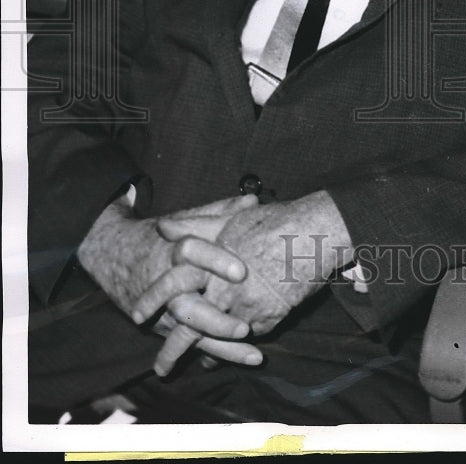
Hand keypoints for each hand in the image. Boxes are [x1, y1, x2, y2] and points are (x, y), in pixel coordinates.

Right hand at [77, 192, 263, 368]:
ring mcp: (166, 310)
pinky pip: (193, 343)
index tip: (242, 272)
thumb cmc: (163, 236)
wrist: (115, 254)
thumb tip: (253, 200)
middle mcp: (168, 284)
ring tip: (254, 355)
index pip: (193, 254)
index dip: (216, 261)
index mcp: (174, 251)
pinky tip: (246, 360)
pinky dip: (218, 353)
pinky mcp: (169, 326)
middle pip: (187, 305)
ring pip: (191, 331)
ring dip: (222, 345)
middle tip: (244, 326)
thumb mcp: (188, 220)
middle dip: (215, 319)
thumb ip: (220, 212)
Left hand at [132, 190, 353, 375]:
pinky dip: (238, 348)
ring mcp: (247, 306)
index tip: (138, 315)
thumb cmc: (274, 221)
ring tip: (199, 365)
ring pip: (218, 338)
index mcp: (211, 260)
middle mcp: (225, 287)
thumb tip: (163, 227)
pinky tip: (233, 353)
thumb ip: (196, 224)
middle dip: (173, 348)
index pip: (173, 281)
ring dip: (207, 353)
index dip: (153, 298)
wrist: (315, 232)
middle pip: (191, 323)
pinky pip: (249, 337)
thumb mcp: (231, 218)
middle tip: (161, 367)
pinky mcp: (269, 318)